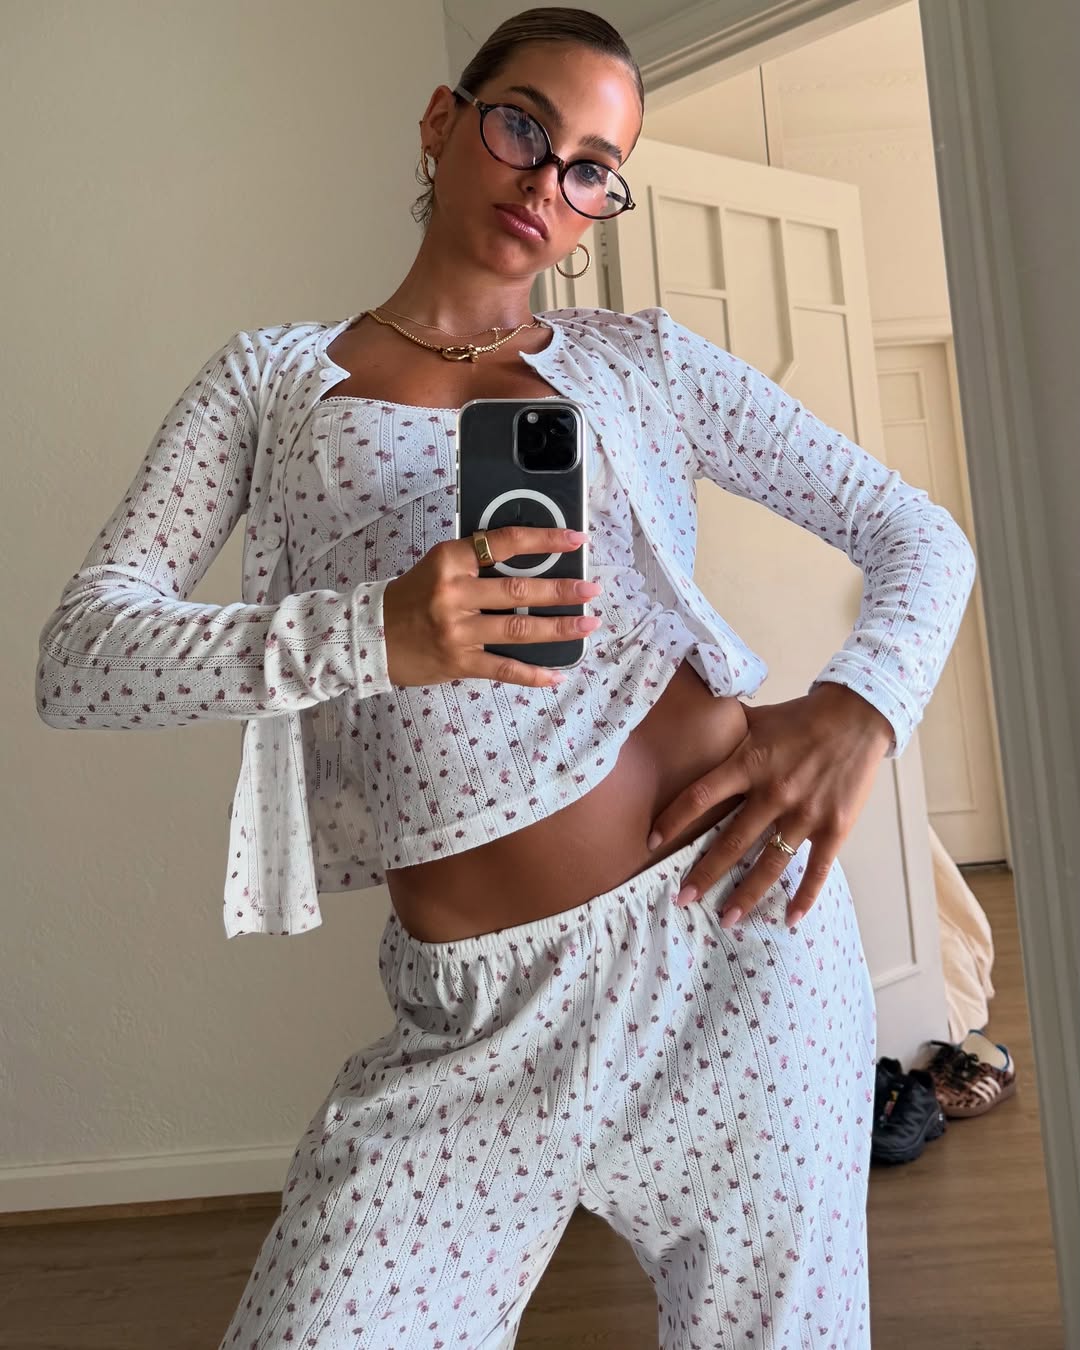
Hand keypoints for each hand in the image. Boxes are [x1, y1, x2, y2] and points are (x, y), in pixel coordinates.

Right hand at [382, 526, 601, 688]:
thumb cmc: (411, 597)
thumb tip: (531, 559)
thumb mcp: (438, 566)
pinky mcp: (458, 662)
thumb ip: (476, 561)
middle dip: (562, 591)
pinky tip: (557, 674)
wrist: (371, 635)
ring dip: (558, 628)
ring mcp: (457, 631)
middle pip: (519, 591)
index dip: (545, 540)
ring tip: (587, 624)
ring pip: (518, 630)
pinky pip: (503, 668)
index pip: (505, 544)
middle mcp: (453, 594)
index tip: (575, 539)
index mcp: (449, 561)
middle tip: (592, 590)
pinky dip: (532, 673)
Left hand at [647, 682, 893, 925]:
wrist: (859, 715)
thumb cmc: (802, 716)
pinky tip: (790, 920)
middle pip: (731, 841)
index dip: (674, 820)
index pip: (701, 796)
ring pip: (769, 863)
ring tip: (727, 919)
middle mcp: (774, 792)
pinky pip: (817, 869)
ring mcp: (805, 813)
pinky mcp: (835, 827)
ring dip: (747, 894)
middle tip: (683, 899)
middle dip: (705, 874)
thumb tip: (689, 721)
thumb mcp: (757, 717)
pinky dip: (804, 897)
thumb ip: (725, 730)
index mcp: (749, 763)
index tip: (651, 844)